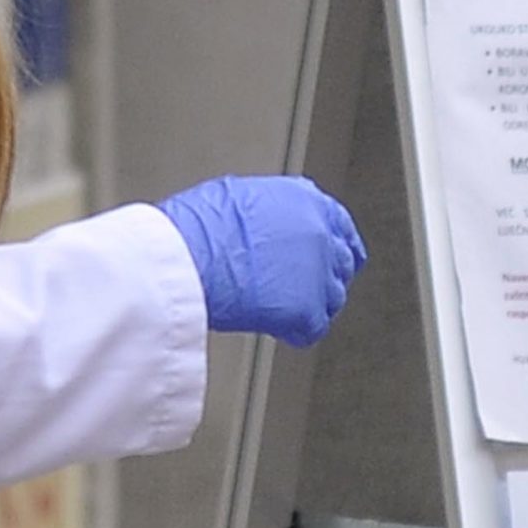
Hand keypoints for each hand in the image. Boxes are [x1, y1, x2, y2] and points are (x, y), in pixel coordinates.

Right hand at [155, 175, 367, 346]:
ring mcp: (317, 272)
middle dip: (325, 276)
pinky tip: (278, 328)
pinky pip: (313, 329)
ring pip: (333, 298)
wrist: (184, 257)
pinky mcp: (306, 309)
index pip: (341, 225)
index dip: (337, 245)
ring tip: (283, 309)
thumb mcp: (237, 194)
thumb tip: (264, 220)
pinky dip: (296, 332)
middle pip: (342, 263)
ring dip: (311, 305)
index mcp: (306, 200)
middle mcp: (320, 233)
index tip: (338, 256)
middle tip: (304, 287)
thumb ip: (268, 208)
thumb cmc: (194, 227)